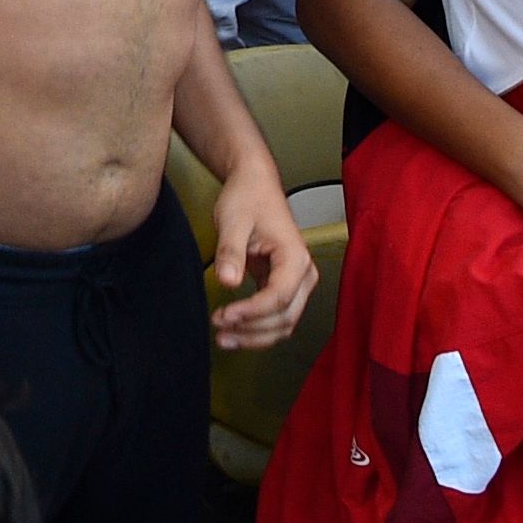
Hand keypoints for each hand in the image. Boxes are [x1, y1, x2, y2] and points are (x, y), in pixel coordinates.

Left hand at [203, 155, 318, 350]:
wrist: (254, 185)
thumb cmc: (247, 198)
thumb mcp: (232, 221)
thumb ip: (231, 252)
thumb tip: (228, 282)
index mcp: (295, 258)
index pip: (279, 297)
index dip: (252, 312)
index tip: (224, 316)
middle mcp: (303, 274)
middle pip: (285, 317)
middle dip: (253, 330)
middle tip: (219, 330)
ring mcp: (296, 283)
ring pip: (283, 323)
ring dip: (255, 336)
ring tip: (223, 337)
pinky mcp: (284, 286)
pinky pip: (276, 315)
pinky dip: (257, 327)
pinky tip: (234, 330)